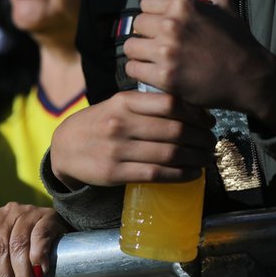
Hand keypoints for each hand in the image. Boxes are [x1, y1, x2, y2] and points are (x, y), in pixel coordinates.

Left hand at [0, 204, 66, 276]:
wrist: (52, 223)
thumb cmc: (20, 235)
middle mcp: (6, 213)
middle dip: (4, 276)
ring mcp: (26, 213)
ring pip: (18, 245)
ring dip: (22, 273)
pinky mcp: (46, 217)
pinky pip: (39, 239)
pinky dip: (38, 259)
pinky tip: (40, 273)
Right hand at [49, 90, 215, 189]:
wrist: (64, 147)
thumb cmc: (97, 123)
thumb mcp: (115, 104)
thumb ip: (144, 104)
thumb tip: (187, 108)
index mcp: (123, 102)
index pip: (169, 103)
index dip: (196, 113)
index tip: (208, 121)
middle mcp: (120, 123)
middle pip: (174, 130)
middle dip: (201, 138)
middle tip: (211, 142)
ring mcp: (117, 149)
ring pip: (169, 154)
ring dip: (196, 158)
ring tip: (206, 158)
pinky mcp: (115, 172)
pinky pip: (157, 174)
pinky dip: (181, 175)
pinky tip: (192, 173)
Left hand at [125, 0, 275, 131]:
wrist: (251, 77)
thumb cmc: (237, 40)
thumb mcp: (222, 4)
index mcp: (183, 5)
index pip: (145, 4)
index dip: (153, 14)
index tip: (161, 25)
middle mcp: (171, 26)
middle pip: (137, 24)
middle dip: (147, 33)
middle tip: (159, 43)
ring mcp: (166, 52)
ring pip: (130, 47)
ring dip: (140, 53)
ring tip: (154, 58)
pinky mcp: (164, 77)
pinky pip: (133, 69)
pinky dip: (140, 71)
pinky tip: (152, 72)